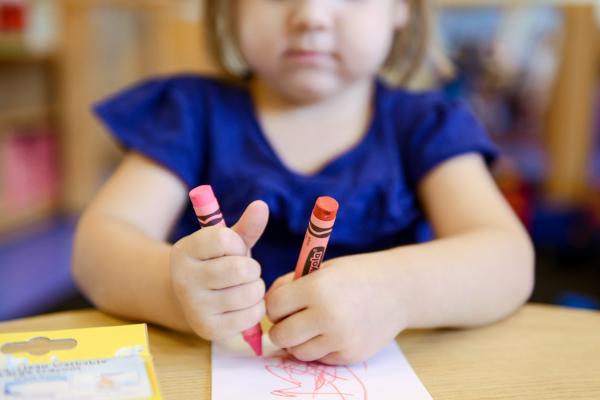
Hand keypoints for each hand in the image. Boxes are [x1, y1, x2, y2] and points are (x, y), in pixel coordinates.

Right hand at [170, 200, 268, 340]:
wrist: (194, 299)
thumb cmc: (216, 263)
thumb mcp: (227, 243)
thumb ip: (246, 226)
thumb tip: (261, 206)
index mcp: (184, 250)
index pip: (223, 240)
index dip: (238, 244)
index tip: (233, 250)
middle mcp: (183, 279)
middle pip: (241, 269)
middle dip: (252, 268)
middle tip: (245, 272)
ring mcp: (194, 306)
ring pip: (249, 293)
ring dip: (256, 288)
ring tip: (245, 286)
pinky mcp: (208, 329)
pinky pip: (251, 316)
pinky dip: (256, 308)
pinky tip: (244, 304)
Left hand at [266, 253, 407, 364]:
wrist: (398, 290)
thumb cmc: (355, 275)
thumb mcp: (321, 269)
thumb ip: (292, 285)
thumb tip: (266, 307)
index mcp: (317, 288)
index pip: (274, 306)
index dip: (275, 304)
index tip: (284, 300)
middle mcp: (327, 316)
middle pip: (280, 335)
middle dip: (280, 327)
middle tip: (291, 318)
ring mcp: (340, 339)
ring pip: (297, 352)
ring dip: (297, 341)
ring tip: (309, 325)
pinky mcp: (350, 355)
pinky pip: (318, 358)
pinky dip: (318, 348)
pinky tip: (329, 332)